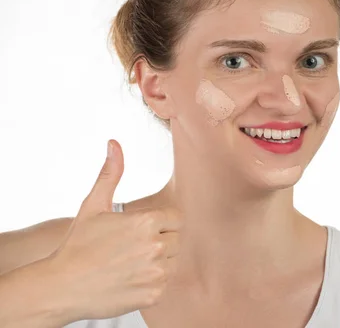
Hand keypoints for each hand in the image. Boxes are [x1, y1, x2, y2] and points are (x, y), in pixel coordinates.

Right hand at [45, 140, 183, 320]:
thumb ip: (110, 174)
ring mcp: (156, 272)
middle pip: (177, 239)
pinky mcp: (154, 294)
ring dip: (159, 261)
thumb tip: (114, 144)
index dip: (161, 222)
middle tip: (133, 246)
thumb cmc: (77, 245)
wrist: (62, 287)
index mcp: (147, 222)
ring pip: (173, 261)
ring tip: (131, 261)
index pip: (176, 217)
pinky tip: (131, 278)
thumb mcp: (93, 205)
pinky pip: (166, 283)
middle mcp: (156, 246)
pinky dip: (153, 281)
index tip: (144, 229)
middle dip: (160, 240)